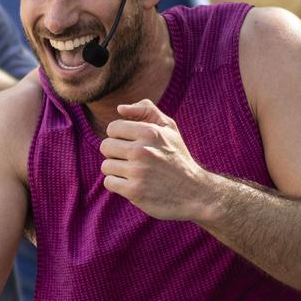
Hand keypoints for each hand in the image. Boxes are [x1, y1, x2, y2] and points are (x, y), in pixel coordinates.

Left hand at [98, 99, 220, 221]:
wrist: (194, 193)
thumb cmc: (177, 158)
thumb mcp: (169, 129)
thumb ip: (147, 111)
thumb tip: (120, 108)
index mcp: (150, 132)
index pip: (113, 128)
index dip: (119, 136)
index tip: (131, 144)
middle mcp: (143, 150)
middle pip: (105, 146)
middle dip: (115, 153)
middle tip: (131, 160)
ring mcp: (138, 171)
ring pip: (106, 166)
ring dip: (116, 170)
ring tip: (134, 173)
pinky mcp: (134, 191)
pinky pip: (109, 182)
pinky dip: (117, 185)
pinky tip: (132, 184)